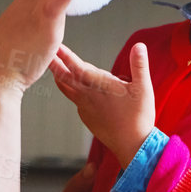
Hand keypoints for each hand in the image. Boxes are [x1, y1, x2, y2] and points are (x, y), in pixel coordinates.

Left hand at [49, 42, 154, 162]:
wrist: (132, 146)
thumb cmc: (139, 117)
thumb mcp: (143, 88)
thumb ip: (139, 65)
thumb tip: (139, 46)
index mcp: (99, 86)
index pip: (77, 67)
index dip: (65, 55)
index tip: (55, 46)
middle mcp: (87, 96)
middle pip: (64, 77)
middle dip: (55, 64)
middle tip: (47, 54)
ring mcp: (85, 108)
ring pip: (67, 89)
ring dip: (61, 77)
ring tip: (55, 69)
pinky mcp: (87, 117)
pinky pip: (76, 100)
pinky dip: (73, 90)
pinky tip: (78, 89)